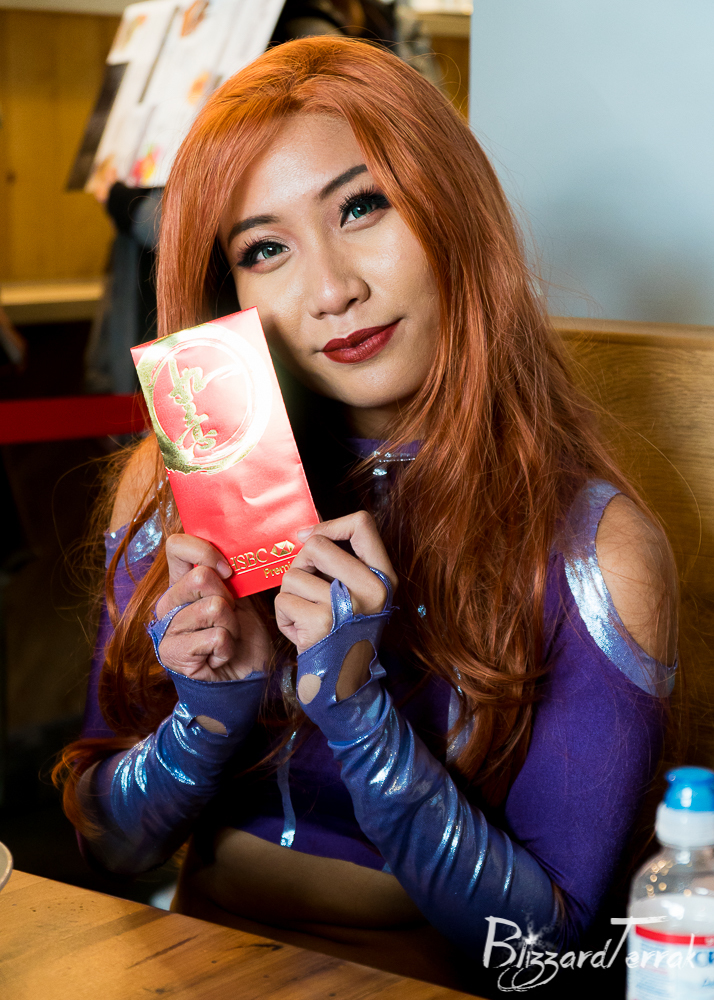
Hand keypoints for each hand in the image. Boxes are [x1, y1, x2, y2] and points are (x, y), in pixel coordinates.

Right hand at [154, 534, 269, 681]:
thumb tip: (234, 551)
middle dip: (229, 601)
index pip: (177, 547)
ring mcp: (166, 628)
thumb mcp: (240, 600)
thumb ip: (229, 576)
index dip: (204, 551)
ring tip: (227, 639)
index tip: (227, 571)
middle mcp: (168, 603)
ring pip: (214, 608)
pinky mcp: (172, 652)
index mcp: (181, 584)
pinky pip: (215, 636)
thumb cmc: (242, 637)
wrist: (242, 679)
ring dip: (231, 627)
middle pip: (202, 578)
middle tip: (230, 620)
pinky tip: (218, 657)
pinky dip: (227, 648)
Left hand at [274, 511, 395, 698]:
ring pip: (293, 575)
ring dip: (290, 598)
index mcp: (384, 577)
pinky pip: (284, 601)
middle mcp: (373, 588)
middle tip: (307, 593)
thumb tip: (305, 533)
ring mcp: (348, 604)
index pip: (362, 524)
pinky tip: (301, 635)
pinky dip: (284, 618)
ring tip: (306, 619)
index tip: (310, 538)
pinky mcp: (322, 622)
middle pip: (316, 546)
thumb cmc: (343, 636)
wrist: (345, 688)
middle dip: (300, 567)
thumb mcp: (357, 595)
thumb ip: (341, 564)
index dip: (330, 525)